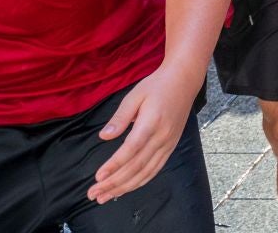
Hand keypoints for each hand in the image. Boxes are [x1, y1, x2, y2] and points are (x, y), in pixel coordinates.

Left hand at [88, 65, 197, 203]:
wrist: (184, 80)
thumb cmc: (157, 86)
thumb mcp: (134, 95)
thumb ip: (120, 117)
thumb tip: (103, 136)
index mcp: (151, 123)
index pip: (131, 150)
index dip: (114, 165)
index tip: (98, 178)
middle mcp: (162, 137)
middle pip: (136, 166)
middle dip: (114, 183)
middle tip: (93, 194)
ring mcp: (168, 144)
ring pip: (146, 172)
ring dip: (125, 187)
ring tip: (105, 197)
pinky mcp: (171, 146)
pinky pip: (155, 169)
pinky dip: (140, 181)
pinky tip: (127, 188)